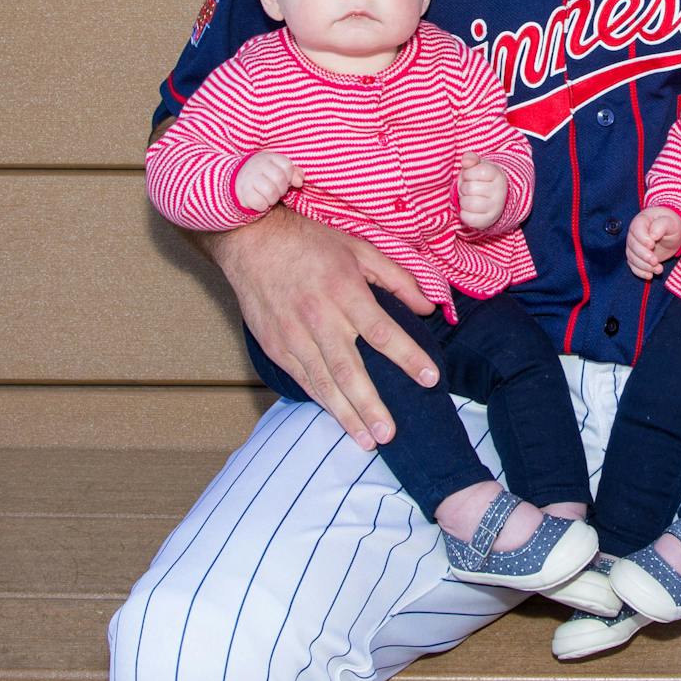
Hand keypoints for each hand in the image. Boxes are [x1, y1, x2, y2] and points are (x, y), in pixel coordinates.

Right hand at [198, 206, 437, 451]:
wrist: (250, 240)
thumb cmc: (309, 241)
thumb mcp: (359, 248)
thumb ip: (397, 279)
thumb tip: (427, 309)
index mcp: (345, 291)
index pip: (382, 332)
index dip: (407, 357)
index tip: (429, 378)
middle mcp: (319, 318)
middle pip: (350, 369)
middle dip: (371, 405)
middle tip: (390, 434)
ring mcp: (293, 336)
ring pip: (324, 383)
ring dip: (346, 414)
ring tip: (368, 440)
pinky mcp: (275, 346)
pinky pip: (302, 380)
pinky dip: (321, 401)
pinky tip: (338, 418)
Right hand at [234, 150, 302, 211]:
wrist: (238, 179)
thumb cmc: (266, 175)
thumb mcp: (279, 169)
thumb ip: (294, 173)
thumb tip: (299, 182)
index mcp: (269, 157)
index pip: (287, 166)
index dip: (290, 177)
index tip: (285, 180)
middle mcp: (258, 165)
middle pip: (279, 179)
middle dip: (282, 189)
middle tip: (276, 190)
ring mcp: (249, 178)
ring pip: (270, 192)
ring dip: (273, 199)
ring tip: (269, 197)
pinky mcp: (243, 192)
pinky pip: (259, 203)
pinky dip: (263, 206)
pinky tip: (260, 201)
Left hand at [455, 154, 507, 228]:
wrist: (495, 198)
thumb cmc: (481, 180)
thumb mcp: (478, 166)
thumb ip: (471, 159)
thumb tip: (466, 160)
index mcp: (497, 174)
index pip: (473, 172)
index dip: (467, 174)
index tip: (471, 176)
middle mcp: (499, 191)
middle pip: (469, 188)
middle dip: (464, 188)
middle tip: (469, 189)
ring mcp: (495, 207)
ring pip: (468, 203)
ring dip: (464, 201)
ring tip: (469, 198)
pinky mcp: (488, 221)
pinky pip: (468, 218)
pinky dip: (464, 214)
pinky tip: (469, 209)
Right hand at [625, 206, 680, 279]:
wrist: (672, 234)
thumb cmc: (671, 226)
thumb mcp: (670, 222)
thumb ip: (661, 225)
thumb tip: (653, 235)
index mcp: (641, 221)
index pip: (636, 229)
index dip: (642, 239)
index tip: (652, 245)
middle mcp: (634, 234)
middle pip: (633, 245)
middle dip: (643, 255)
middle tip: (655, 261)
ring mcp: (634, 246)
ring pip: (632, 257)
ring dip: (644, 266)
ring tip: (659, 269)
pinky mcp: (636, 257)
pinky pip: (633, 266)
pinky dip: (640, 272)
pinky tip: (650, 275)